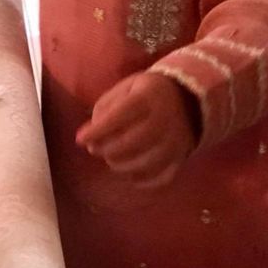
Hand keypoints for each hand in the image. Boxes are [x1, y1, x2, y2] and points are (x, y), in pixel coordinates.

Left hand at [76, 72, 197, 191]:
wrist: (188, 97)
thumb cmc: (147, 92)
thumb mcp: (126, 88)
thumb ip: (106, 106)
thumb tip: (92, 132)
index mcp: (146, 98)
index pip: (118, 116)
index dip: (97, 131)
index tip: (79, 139)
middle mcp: (162, 120)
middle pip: (130, 143)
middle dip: (106, 149)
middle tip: (94, 148)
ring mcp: (174, 141)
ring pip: (144, 163)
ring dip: (121, 165)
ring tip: (111, 157)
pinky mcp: (181, 157)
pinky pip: (161, 177)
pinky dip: (143, 180)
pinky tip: (131, 174)